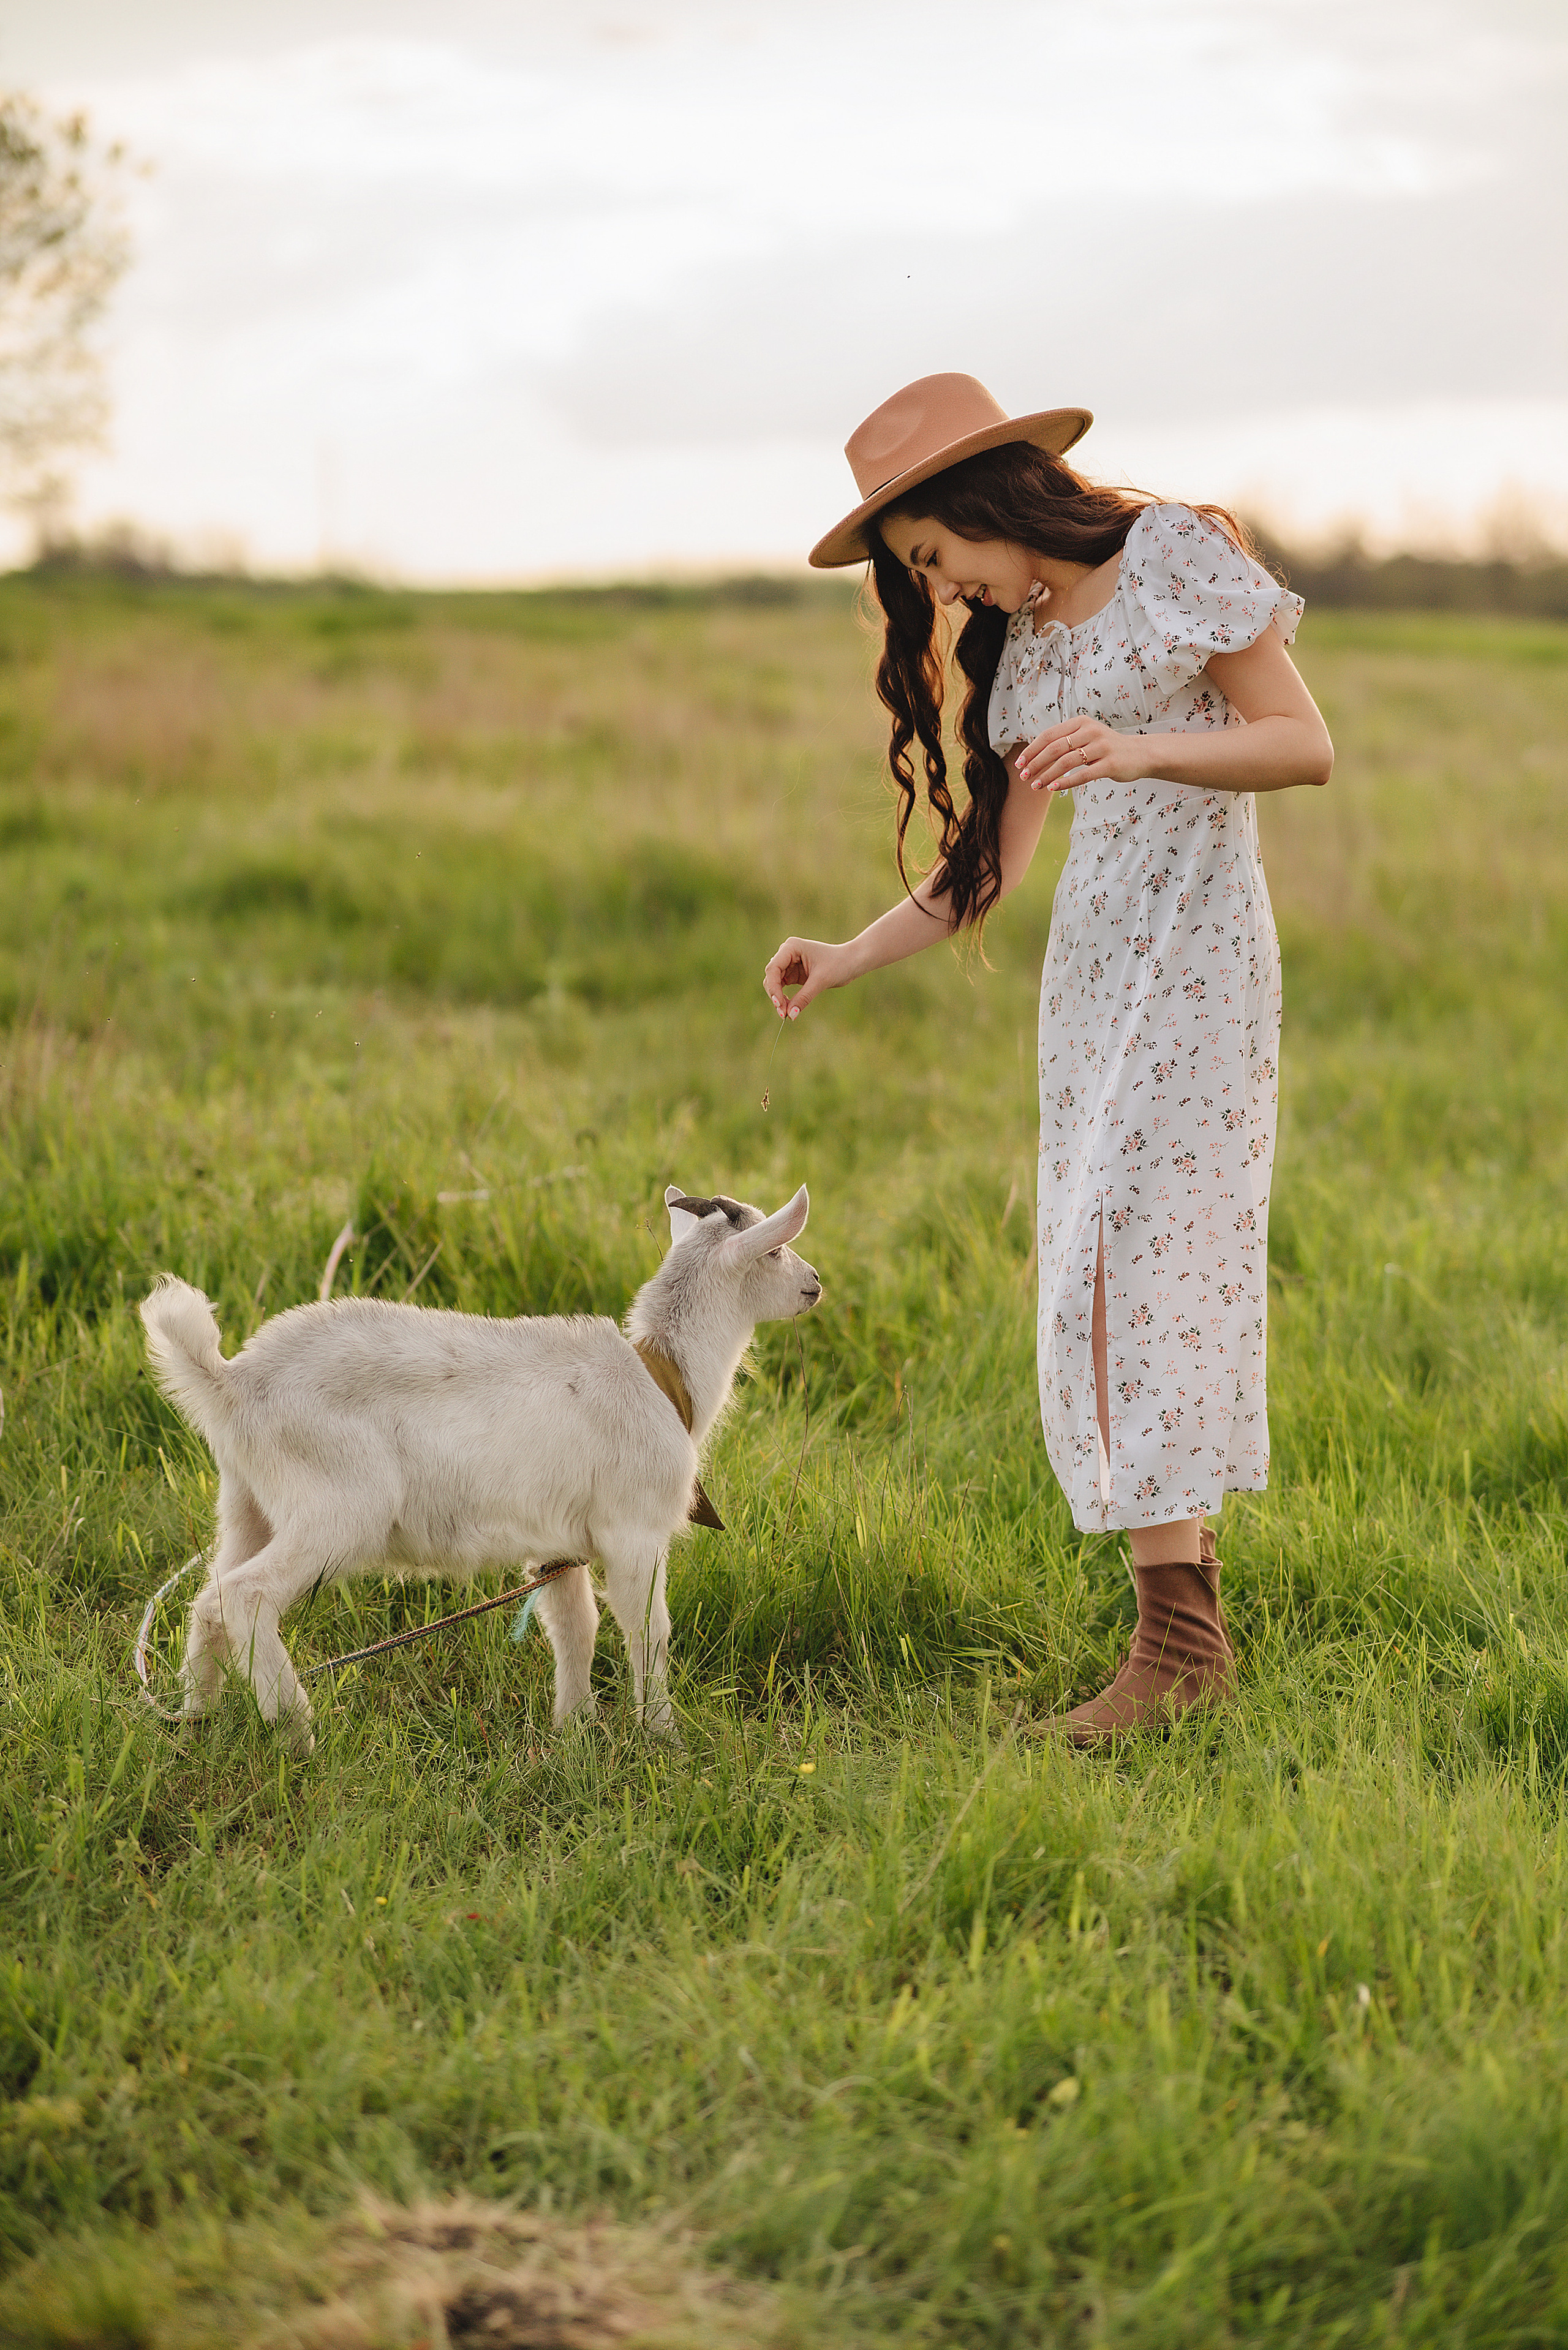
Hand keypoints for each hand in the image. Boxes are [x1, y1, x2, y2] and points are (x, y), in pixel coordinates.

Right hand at [763, 935, 851, 1017]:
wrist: (852, 961)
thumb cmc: (839, 964)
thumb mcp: (820, 981)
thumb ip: (804, 997)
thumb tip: (790, 1015)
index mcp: (791, 947)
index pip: (773, 969)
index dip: (773, 988)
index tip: (779, 1004)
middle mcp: (787, 953)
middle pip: (772, 977)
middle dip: (775, 995)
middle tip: (783, 1013)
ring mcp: (789, 963)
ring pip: (775, 983)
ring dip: (779, 998)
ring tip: (786, 1013)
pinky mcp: (794, 973)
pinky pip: (783, 987)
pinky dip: (784, 998)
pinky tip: (789, 1008)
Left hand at [1017, 717, 1134, 795]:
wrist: (1140, 754)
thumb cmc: (1108, 748)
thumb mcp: (1087, 737)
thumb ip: (1066, 741)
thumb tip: (1035, 755)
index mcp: (1081, 723)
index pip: (1049, 736)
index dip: (1031, 750)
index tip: (1019, 763)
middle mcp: (1090, 732)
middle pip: (1055, 748)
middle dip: (1036, 763)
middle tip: (1024, 776)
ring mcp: (1101, 747)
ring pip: (1066, 762)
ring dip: (1047, 775)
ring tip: (1035, 786)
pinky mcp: (1110, 764)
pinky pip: (1083, 774)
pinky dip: (1066, 781)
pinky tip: (1053, 788)